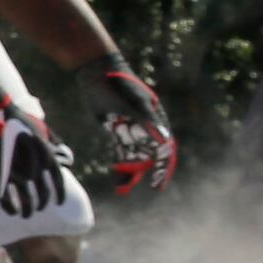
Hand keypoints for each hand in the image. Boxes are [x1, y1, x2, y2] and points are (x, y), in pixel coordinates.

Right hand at [0, 103, 73, 222]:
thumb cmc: (16, 120)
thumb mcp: (41, 129)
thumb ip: (55, 144)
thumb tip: (67, 158)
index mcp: (46, 155)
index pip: (57, 181)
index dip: (59, 195)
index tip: (58, 203)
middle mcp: (34, 166)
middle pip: (42, 193)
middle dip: (41, 203)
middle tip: (39, 208)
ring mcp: (15, 171)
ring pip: (26, 199)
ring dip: (28, 210)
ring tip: (26, 215)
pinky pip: (6, 198)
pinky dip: (10, 207)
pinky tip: (12, 212)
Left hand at [74, 56, 177, 196]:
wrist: (98, 72)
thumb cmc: (120, 84)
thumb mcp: (134, 102)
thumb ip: (148, 120)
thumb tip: (164, 140)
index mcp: (156, 120)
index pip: (164, 148)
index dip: (163, 166)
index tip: (158, 182)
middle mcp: (146, 127)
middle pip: (150, 155)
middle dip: (146, 173)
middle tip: (142, 189)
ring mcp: (131, 129)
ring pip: (135, 156)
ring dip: (131, 173)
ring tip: (123, 189)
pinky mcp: (116, 130)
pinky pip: (121, 151)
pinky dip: (119, 164)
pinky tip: (116, 178)